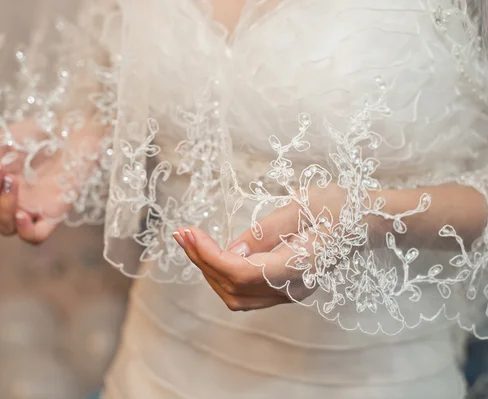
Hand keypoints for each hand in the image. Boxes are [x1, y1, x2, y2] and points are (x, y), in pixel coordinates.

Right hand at [0, 119, 97, 243]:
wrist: (71, 130)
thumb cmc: (37, 134)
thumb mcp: (5, 139)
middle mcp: (11, 202)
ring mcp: (31, 210)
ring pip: (6, 228)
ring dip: (3, 207)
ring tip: (13, 182)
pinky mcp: (53, 214)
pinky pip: (35, 237)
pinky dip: (25, 232)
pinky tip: (22, 215)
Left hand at [173, 184, 345, 310]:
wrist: (367, 222)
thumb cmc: (339, 207)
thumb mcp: (301, 207)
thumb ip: (264, 232)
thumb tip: (230, 251)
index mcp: (300, 267)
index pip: (242, 273)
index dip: (209, 255)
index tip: (188, 232)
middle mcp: (293, 288)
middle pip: (234, 288)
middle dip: (202, 261)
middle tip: (182, 233)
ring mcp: (290, 293)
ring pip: (236, 296)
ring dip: (209, 270)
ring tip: (191, 242)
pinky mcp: (285, 289)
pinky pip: (245, 292)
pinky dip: (223, 275)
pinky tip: (211, 254)